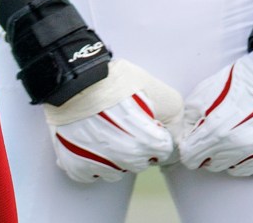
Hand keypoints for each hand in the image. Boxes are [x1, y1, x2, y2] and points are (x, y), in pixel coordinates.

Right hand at [44, 60, 181, 182]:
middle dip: (136, 145)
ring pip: (115, 169)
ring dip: (113, 155)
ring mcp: (100, 165)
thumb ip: (174, 115)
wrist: (73, 79)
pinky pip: (90, 173)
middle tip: (122, 121)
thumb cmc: (113, 81)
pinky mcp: (77, 166)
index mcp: (149, 144)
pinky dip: (89, 160)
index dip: (154, 132)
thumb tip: (178, 135)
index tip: (143, 120)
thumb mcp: (156, 89)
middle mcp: (127, 160)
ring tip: (103, 129)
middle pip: (140, 161)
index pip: (162, 150)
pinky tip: (88, 140)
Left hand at [177, 50, 252, 177]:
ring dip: (227, 155)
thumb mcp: (209, 89)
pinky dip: (248, 158)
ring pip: (232, 168)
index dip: (188, 150)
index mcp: (218, 130)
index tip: (190, 144)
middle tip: (213, 134)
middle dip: (207, 152)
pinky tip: (249, 140)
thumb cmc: (245, 79)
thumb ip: (193, 114)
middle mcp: (240, 147)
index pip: (191, 156)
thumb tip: (185, 133)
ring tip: (232, 134)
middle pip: (211, 164)